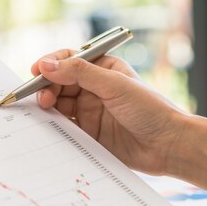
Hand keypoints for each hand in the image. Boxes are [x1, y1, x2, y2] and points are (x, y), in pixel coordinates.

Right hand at [31, 51, 188, 174]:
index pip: (69, 59)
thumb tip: (47, 65)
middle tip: (42, 97)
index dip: (50, 64)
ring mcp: (89, 110)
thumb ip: (79, 73)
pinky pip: (63, 125)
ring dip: (48, 105)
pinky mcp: (88, 132)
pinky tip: (50, 125)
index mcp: (102, 68)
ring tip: (44, 110)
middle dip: (46, 86)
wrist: (169, 146)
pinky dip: (53, 124)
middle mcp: (93, 87)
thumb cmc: (150, 109)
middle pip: (58, 81)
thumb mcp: (114, 85)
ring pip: (58, 103)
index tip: (37, 71)